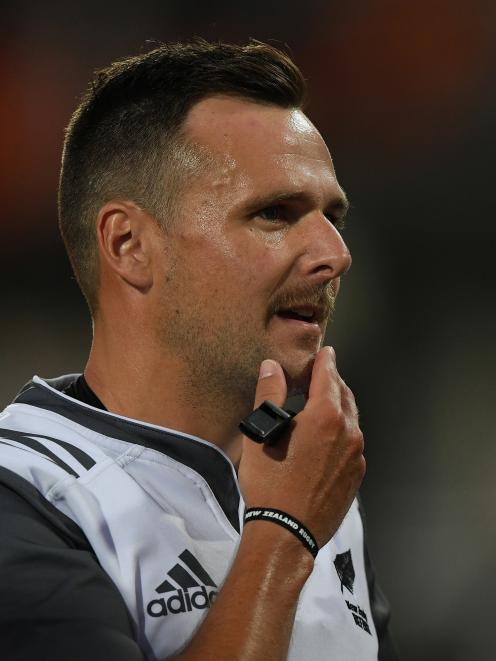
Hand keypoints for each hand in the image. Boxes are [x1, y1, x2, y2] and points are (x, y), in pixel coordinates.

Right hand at [238, 346, 364, 547]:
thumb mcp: (261, 435)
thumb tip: (272, 366)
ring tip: (322, 405)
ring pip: (351, 420)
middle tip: (321, 375)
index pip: (329, 376)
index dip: (325, 361)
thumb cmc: (270, 484)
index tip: (326, 353)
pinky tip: (326, 439)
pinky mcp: (356, 476)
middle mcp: (349, 432)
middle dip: (333, 382)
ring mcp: (356, 456)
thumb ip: (269, 395)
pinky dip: (342, 432)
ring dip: (339, 407)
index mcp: (326, 417)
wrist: (286, 533)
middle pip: (344, 395)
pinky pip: (353, 443)